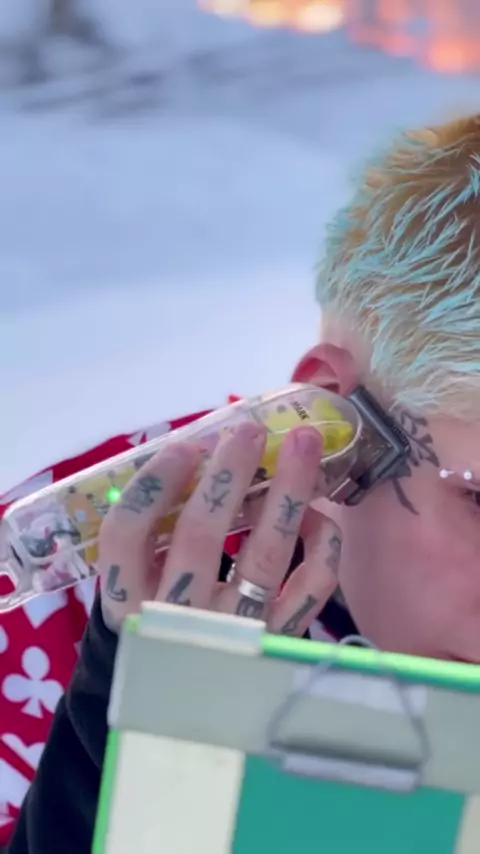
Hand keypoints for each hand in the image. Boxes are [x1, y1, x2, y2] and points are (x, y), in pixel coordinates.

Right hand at [97, 421, 340, 634]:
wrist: (184, 702)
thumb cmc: (158, 621)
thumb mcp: (136, 585)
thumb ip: (152, 535)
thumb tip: (197, 454)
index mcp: (128, 600)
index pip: (128, 535)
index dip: (155, 483)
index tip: (185, 447)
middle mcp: (177, 619)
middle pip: (201, 535)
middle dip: (228, 474)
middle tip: (250, 431)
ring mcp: (233, 633)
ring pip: (265, 555)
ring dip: (286, 491)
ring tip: (303, 445)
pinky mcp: (279, 642)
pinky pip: (311, 587)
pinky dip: (321, 543)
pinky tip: (316, 512)